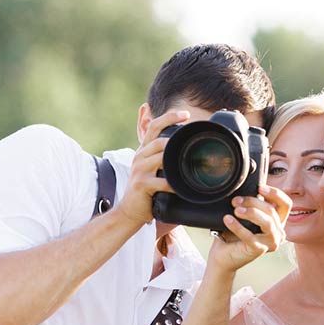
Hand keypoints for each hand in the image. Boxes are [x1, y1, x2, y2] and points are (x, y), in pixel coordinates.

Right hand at [115, 110, 189, 224]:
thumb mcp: (151, 169)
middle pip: (159, 141)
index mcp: (143, 150)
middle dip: (176, 139)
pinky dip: (174, 185)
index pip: (154, 126)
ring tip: (190, 164)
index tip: (186, 114)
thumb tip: (185, 151)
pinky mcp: (141, 184)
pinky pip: (162, 182)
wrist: (129, 210)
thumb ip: (163, 158)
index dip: (169, 117)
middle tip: (193, 143)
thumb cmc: (145, 190)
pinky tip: (183, 188)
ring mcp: (139, 170)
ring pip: (160, 158)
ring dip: (176, 160)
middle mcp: (140, 157)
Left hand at [208, 184, 291, 272]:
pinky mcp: (259, 250)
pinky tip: (228, 220)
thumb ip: (252, 205)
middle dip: (253, 202)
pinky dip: (238, 227)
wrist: (223, 255)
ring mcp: (271, 243)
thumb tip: (248, 189)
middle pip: (271, 211)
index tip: (259, 188)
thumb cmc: (234, 234)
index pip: (285, 204)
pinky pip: (250, 236)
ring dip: (251, 213)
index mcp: (277, 222)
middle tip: (236, 201)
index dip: (275, 194)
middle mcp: (278, 233)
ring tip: (236, 210)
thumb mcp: (246, 215)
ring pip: (267, 222)